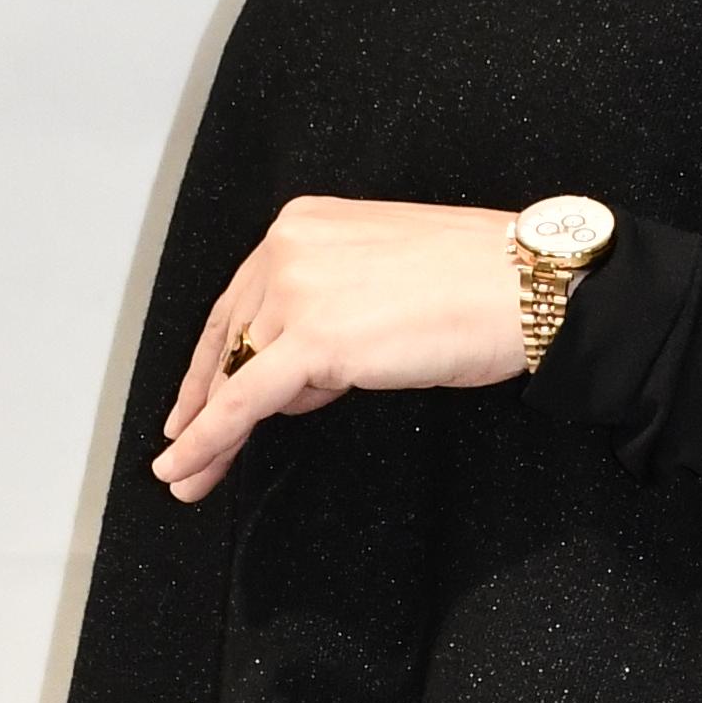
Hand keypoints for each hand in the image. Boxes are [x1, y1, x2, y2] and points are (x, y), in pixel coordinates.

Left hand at [153, 193, 528, 501]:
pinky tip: (185, 467)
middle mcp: (288, 249)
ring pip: (235, 377)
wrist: (523, 283)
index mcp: (303, 226)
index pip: (241, 302)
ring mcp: (297, 292)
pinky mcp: (313, 341)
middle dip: (201, 402)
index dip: (212, 360)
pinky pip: (244, 402)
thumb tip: (300, 371)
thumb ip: (330, 309)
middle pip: (228, 341)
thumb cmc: (479, 282)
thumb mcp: (383, 277)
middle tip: (178, 448)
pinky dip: (209, 440)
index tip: (191, 398)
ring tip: (190, 477)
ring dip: (210, 433)